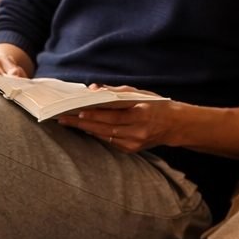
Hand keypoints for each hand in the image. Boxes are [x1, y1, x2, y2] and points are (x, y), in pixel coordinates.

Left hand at [57, 90, 182, 153]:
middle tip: (64, 118)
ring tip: (70, 122)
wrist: (174, 125)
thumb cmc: (156, 105)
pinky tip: (86, 128)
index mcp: (141, 114)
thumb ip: (116, 91)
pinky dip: (97, 134)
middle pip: (104, 128)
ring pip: (104, 136)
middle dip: (82, 123)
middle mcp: (137, 131)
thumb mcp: (140, 93)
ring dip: (86, 129)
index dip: (95, 114)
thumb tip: (94, 89)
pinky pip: (109, 142)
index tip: (78, 111)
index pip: (113, 116)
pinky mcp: (131, 150)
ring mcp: (134, 143)